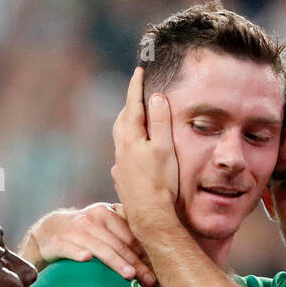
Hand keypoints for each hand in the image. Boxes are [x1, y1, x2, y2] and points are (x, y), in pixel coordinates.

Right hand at [19, 204, 155, 286]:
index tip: (158, 269)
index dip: (146, 253)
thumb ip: (124, 233)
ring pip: (99, 247)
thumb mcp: (103, 225)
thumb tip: (156, 251)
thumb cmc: (84, 232)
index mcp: (107, 213)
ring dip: (115, 261)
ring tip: (129, 274)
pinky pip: (70, 248)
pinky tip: (86, 259)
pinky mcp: (59, 242)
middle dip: (137, 263)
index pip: (131, 236)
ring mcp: (75, 230)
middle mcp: (92, 220)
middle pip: (119, 244)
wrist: (49, 231)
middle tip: (150, 280)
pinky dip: (77, 253)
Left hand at [111, 66, 179, 240]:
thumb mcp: (165, 148)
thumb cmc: (161, 182)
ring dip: (127, 124)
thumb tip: (156, 98)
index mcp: (132, 137)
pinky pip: (122, 155)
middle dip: (130, 103)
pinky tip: (133, 152)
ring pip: (120, 137)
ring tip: (136, 120)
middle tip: (138, 93)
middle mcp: (121, 148)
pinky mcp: (121, 179)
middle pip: (123, 119)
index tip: (139, 70)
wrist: (149, 216)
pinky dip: (128, 145)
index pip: (133, 104)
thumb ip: (161, 122)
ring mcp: (120, 165)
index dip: (136, 86)